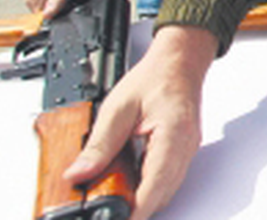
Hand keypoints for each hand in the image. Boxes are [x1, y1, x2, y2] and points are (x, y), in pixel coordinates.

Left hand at [64, 25, 217, 219]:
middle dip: (138, 209)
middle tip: (112, 213)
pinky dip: (149, 187)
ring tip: (116, 202)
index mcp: (173, 133)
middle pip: (163, 192)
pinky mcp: (182, 152)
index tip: (123, 219)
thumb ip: (99, 144)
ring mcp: (187, 151)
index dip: (138, 208)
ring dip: (144, 199)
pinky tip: (131, 185)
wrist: (179, 62)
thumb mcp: (118, 107)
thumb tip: (79, 173)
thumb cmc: (155, 77)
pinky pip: (168, 179)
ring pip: (167, 189)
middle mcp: (185, 146)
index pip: (156, 182)